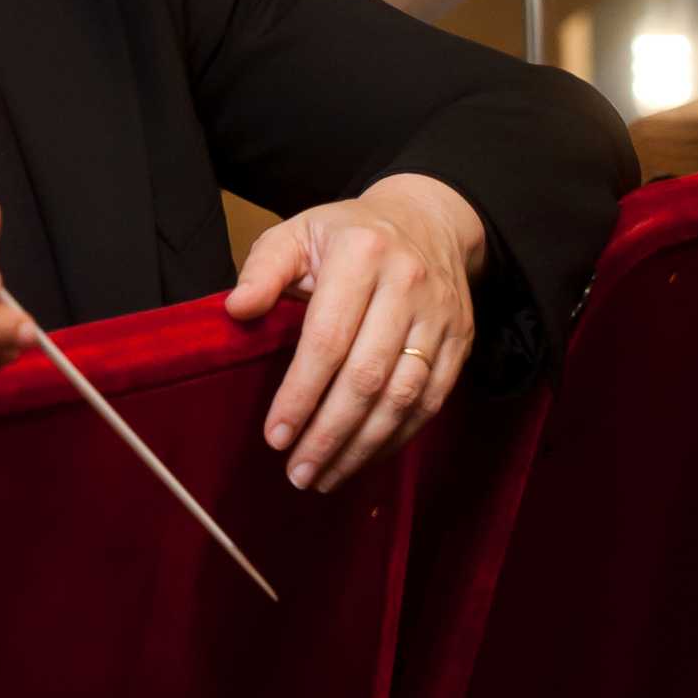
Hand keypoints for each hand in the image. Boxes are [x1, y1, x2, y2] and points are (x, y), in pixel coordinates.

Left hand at [223, 173, 480, 493]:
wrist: (429, 219)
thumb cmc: (348, 235)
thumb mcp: (297, 233)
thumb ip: (264, 269)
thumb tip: (236, 310)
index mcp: (361, 255)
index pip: (328, 338)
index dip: (300, 393)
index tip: (275, 436)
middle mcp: (407, 286)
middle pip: (367, 377)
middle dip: (329, 433)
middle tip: (298, 472)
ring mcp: (440, 317)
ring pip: (403, 397)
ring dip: (362, 447)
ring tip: (324, 477)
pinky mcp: (461, 342)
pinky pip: (431, 402)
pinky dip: (396, 438)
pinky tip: (364, 458)